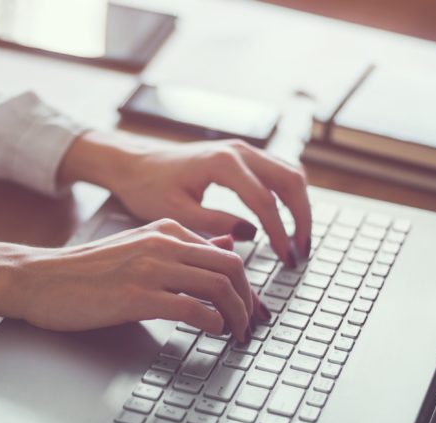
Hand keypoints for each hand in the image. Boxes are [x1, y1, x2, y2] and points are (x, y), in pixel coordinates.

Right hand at [0, 220, 270, 341]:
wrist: (42, 278)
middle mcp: (163, 243)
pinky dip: (212, 323)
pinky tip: (212, 331)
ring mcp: (150, 268)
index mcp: (166, 229)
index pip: (225, 253)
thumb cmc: (88, 269)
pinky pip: (193, 309)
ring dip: (236, 315)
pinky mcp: (137, 296)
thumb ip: (182, 247)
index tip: (250, 307)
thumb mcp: (139, 246)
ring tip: (236, 333)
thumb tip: (227, 245)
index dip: (247, 285)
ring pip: (219, 286)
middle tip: (250, 324)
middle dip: (249, 301)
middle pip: (232, 268)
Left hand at [59, 131, 311, 265]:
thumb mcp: (176, 212)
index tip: (286, 259)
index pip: (264, 201)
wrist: (134, 164)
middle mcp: (238, 150)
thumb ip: (215, 223)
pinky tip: (285, 221)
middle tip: (301, 252)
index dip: (279, 233)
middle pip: (290, 181)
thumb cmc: (148, 187)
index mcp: (222, 163)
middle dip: (302, 218)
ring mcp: (242, 150)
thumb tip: (252, 235)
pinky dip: (287, 196)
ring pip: (289, 173)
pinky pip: (277, 171)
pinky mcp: (240, 156)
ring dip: (299, 206)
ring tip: (297, 241)